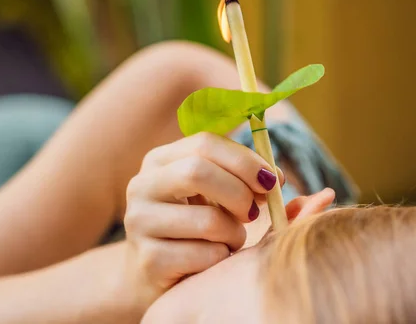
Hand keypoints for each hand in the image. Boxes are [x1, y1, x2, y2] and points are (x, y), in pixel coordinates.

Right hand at [123, 132, 284, 309]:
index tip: (270, 180)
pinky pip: (205, 255)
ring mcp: (139, 223)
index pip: (204, 143)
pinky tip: (212, 261)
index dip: (244, 160)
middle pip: (197, 172)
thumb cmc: (193, 227)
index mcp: (159, 161)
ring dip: (234, 233)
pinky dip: (221, 258)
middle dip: (239, 193)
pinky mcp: (148, 260)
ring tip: (229, 240)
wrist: (153, 273)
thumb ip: (242, 179)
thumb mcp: (212, 195)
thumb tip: (276, 178)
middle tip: (252, 213)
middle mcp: (142, 186)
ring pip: (208, 220)